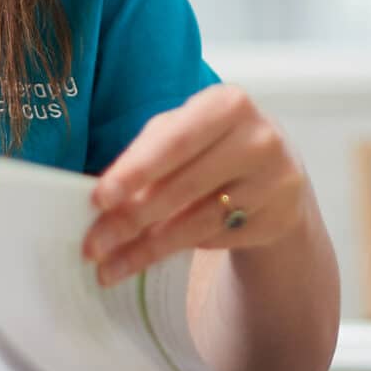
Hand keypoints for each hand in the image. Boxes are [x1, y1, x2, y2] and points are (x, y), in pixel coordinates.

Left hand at [82, 85, 309, 284]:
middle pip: (184, 186)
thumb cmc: (213, 146)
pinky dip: (173, 252)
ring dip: (146, 248)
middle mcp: (258, 139)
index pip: (175, 141)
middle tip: (93, 245)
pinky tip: (143, 260)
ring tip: (109, 266)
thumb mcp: (184, 134)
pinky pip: (213, 240)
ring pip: (197, 222)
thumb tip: (102, 202)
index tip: (100, 199)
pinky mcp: (276, 219)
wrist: (276, 173)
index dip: (136, 171)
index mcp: (228, 104)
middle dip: (132, 218)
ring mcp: (273, 182)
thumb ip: (147, 156)